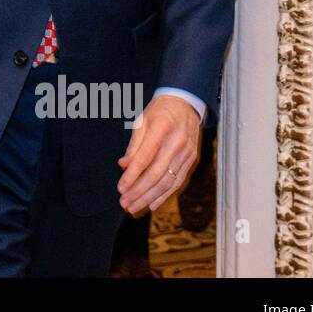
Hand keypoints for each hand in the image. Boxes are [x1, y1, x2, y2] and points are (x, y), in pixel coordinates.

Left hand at [116, 94, 201, 215]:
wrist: (186, 104)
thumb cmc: (160, 112)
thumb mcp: (142, 121)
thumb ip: (133, 146)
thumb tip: (123, 166)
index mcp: (162, 129)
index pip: (145, 158)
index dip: (132, 176)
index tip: (120, 189)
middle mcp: (177, 143)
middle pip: (157, 174)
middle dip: (139, 192)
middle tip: (124, 203)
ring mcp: (187, 154)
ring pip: (167, 182)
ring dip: (149, 198)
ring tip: (134, 207)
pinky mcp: (192, 161)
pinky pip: (178, 182)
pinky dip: (164, 195)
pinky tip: (152, 204)